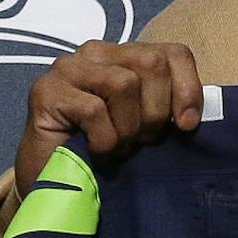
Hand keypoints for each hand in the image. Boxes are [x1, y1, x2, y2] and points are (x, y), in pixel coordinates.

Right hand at [15, 41, 203, 197]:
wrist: (54, 185)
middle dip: (155, 111)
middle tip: (141, 141)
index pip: (172, 53)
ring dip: (127, 128)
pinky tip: (95, 152)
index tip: (186, 126)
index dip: (187, 89)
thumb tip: (191, 115)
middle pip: (151, 63)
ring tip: (116, 147)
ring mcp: (68, 68)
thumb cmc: (102, 154)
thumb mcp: (144, 126)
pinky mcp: (46, 91)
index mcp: (124, 56)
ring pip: (124, 83)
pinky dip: (103, 140)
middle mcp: (96, 53)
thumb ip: (165, 107)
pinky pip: (95, 110)